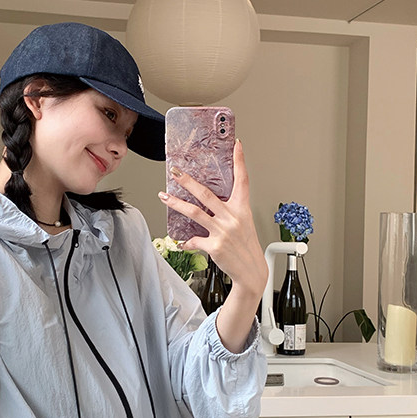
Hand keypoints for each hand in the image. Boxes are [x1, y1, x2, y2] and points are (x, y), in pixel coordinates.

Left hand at [158, 140, 266, 351]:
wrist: (252, 272)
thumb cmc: (246, 247)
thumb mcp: (244, 224)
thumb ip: (229, 211)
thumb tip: (210, 201)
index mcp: (242, 209)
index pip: (243, 180)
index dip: (240, 161)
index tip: (237, 145)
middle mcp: (233, 218)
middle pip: (206, 194)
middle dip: (188, 181)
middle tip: (176, 172)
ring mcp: (223, 231)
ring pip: (195, 212)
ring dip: (176, 203)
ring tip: (164, 197)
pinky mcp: (214, 246)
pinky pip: (194, 240)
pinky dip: (186, 241)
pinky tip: (180, 241)